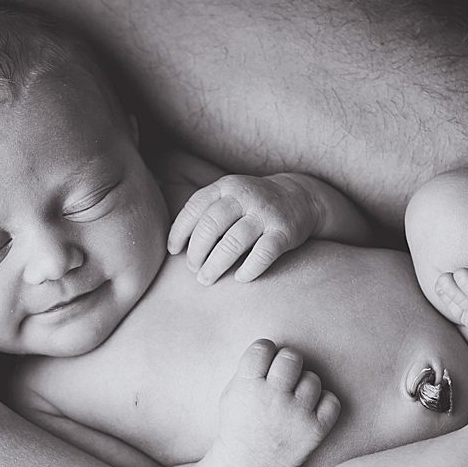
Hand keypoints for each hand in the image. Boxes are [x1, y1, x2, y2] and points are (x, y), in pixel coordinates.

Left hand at [167, 173, 319, 283]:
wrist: (300, 198)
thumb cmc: (252, 205)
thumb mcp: (228, 195)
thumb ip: (203, 208)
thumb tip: (167, 236)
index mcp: (226, 187)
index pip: (195, 208)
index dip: (179, 232)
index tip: (174, 252)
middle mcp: (245, 196)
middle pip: (212, 225)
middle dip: (197, 251)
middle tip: (193, 269)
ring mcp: (266, 213)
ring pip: (234, 241)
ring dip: (216, 264)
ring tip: (206, 279)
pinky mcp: (285, 231)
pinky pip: (264, 252)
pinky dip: (250, 268)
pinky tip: (240, 278)